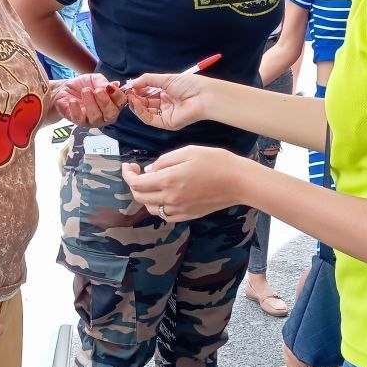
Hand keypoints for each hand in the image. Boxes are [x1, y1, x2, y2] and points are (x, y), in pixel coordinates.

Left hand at [50, 74, 126, 127]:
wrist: (65, 88)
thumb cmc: (83, 85)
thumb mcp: (95, 79)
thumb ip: (103, 82)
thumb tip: (113, 85)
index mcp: (113, 103)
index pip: (121, 102)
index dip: (117, 95)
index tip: (110, 86)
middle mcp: (105, 114)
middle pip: (111, 114)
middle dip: (105, 102)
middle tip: (97, 90)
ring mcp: (92, 120)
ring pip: (96, 117)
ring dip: (90, 103)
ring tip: (85, 91)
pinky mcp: (79, 122)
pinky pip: (79, 118)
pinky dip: (76, 108)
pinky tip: (73, 100)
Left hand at [121, 145, 250, 221]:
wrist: (239, 181)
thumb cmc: (216, 162)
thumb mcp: (187, 151)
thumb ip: (164, 161)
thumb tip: (149, 170)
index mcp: (168, 180)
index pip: (136, 183)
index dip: (128, 174)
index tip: (129, 166)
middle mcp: (171, 198)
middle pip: (140, 197)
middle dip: (134, 184)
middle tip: (138, 171)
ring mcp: (179, 209)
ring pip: (151, 208)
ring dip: (145, 196)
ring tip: (151, 183)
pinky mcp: (188, 215)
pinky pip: (165, 215)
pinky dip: (159, 207)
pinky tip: (164, 196)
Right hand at [122, 72, 211, 130]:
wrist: (203, 96)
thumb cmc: (189, 85)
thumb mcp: (165, 78)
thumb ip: (147, 80)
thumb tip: (132, 82)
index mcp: (166, 92)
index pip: (147, 93)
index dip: (138, 90)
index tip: (129, 87)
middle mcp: (165, 104)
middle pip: (145, 103)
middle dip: (135, 97)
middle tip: (127, 93)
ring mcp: (165, 114)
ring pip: (145, 111)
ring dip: (136, 105)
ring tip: (131, 97)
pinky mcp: (166, 123)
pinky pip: (150, 119)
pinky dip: (141, 112)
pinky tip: (137, 104)